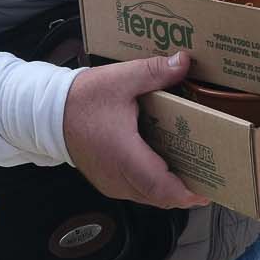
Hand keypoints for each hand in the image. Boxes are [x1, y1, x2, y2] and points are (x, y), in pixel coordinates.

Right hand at [61, 53, 209, 210]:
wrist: (47, 114)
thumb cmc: (81, 99)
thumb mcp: (120, 79)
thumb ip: (154, 72)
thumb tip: (183, 62)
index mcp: (124, 154)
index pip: (160, 187)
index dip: (186, 192)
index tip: (208, 189)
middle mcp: (118, 176)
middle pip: (160, 197)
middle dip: (187, 192)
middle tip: (212, 178)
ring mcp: (111, 183)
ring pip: (149, 197)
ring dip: (172, 190)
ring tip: (195, 173)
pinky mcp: (107, 182)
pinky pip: (138, 192)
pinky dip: (156, 187)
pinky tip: (168, 169)